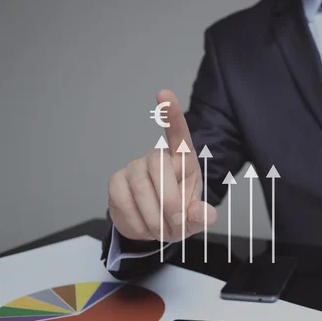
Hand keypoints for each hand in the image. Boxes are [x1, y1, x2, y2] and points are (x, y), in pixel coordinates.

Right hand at [108, 89, 216, 241]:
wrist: (155, 227)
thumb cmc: (180, 213)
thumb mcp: (196, 217)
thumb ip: (202, 216)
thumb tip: (205, 214)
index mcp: (184, 159)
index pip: (178, 133)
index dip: (171, 113)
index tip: (164, 93)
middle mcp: (158, 157)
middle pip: (160, 169)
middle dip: (170, 203)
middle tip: (175, 224)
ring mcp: (135, 167)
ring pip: (141, 189)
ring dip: (154, 217)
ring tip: (161, 227)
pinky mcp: (116, 181)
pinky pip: (123, 201)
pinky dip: (136, 222)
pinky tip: (144, 224)